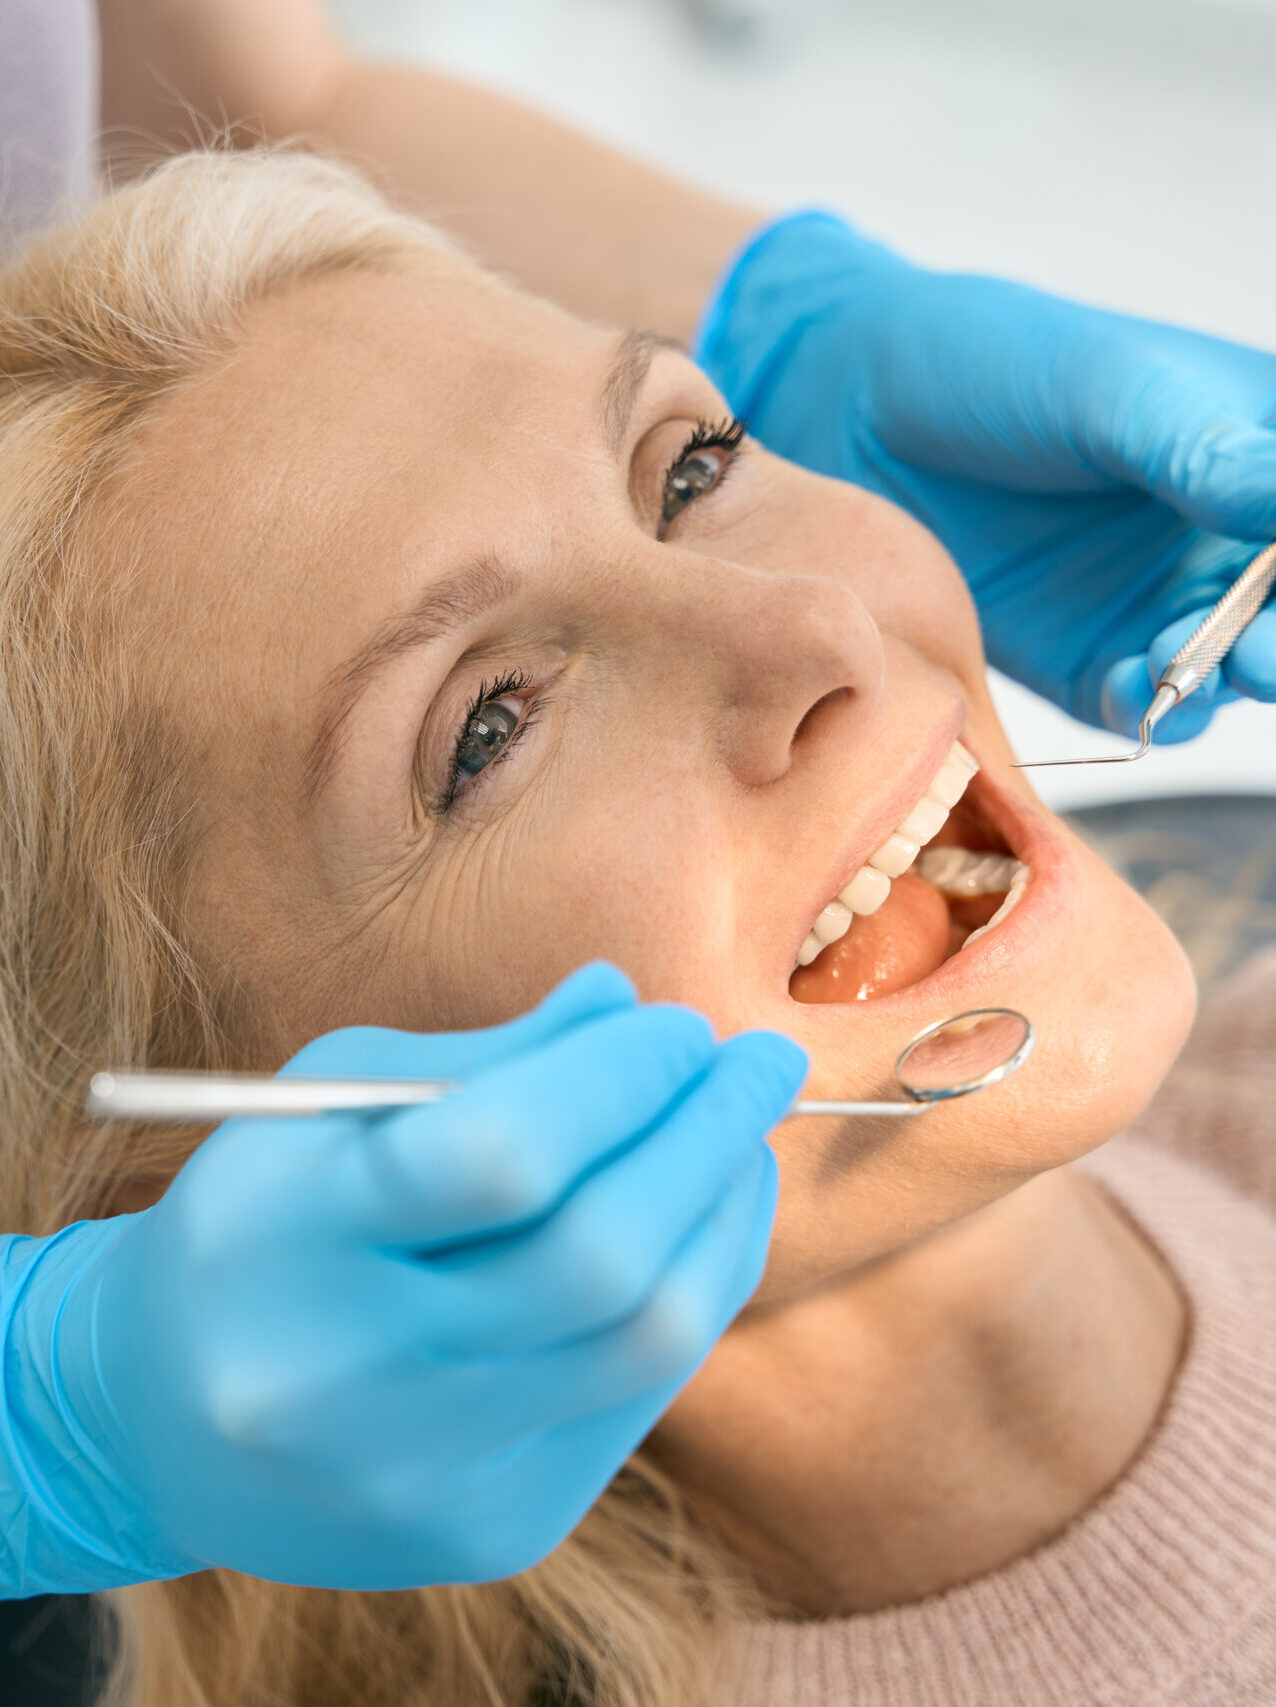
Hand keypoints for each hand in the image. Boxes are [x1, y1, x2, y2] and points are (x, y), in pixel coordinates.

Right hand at [0, 964, 803, 1594]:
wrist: (162, 1419)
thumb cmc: (262, 1220)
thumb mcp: (330, 1102)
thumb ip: (487, 1057)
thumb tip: (630, 1005)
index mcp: (286, 1239)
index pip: (501, 1155)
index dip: (621, 1078)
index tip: (683, 1024)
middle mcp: (350, 1378)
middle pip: (598, 1260)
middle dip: (708, 1136)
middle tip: (762, 1062)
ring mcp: (427, 1474)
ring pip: (646, 1339)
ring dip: (725, 1214)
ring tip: (744, 1137)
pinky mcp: (492, 1530)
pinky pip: (639, 1397)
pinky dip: (694, 1291)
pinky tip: (701, 1223)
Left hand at [696, 210, 1275, 738]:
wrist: (864, 414)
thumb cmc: (994, 367)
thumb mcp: (1109, 392)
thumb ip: (1202, 452)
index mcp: (1252, 446)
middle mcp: (1220, 534)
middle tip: (1259, 655)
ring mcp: (1159, 602)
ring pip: (1229, 667)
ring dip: (1228, 679)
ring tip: (1207, 672)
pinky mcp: (1094, 660)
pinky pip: (1148, 704)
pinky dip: (1155, 708)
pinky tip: (1139, 690)